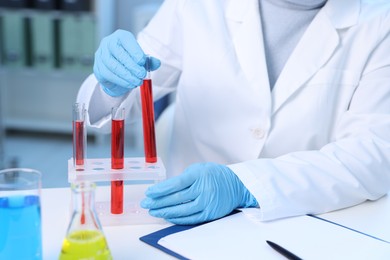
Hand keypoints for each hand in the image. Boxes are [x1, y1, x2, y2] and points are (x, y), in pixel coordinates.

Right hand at [93, 29, 160, 96]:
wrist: (118, 72)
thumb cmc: (130, 61)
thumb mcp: (141, 60)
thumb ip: (149, 61)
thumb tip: (157, 63)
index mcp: (121, 36)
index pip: (126, 40)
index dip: (135, 51)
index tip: (142, 62)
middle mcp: (108, 43)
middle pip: (119, 54)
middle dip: (132, 66)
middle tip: (142, 74)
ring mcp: (101, 55)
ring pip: (112, 65)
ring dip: (127, 75)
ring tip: (137, 81)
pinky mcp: (98, 67)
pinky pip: (108, 75)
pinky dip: (120, 81)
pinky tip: (129, 84)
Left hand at [141, 162, 257, 224]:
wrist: (235, 185)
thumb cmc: (213, 175)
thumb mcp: (198, 169)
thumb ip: (182, 178)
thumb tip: (163, 190)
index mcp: (198, 175)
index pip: (175, 184)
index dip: (160, 190)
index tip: (149, 192)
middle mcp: (203, 189)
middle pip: (176, 198)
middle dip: (158, 201)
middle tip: (146, 203)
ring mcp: (207, 202)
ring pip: (182, 210)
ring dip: (165, 211)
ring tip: (154, 211)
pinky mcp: (209, 213)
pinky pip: (190, 218)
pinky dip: (177, 218)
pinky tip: (168, 216)